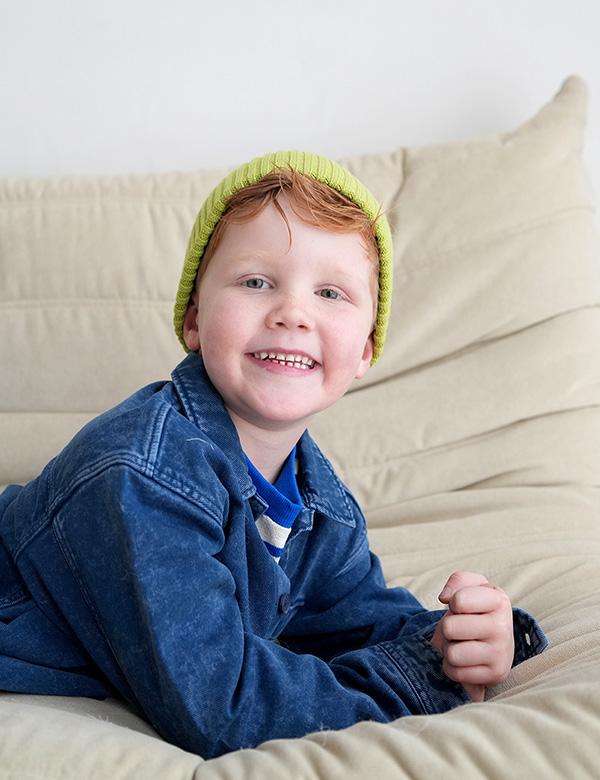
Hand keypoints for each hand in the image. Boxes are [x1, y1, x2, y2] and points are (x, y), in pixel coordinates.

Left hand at [431, 571, 513, 702]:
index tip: (460, 607)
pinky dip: (453, 667)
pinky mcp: (495, 675)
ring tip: (462, 644)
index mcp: (499, 601)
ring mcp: (501, 654)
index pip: (458, 600)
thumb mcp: (471, 587)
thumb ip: (457, 581)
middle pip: (449, 628)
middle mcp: (504, 627)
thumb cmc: (476, 611)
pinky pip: (455, 673)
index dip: (452, 604)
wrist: (496, 643)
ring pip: (452, 654)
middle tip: (460, 629)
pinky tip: (466, 660)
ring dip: (449, 649)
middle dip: (447, 628)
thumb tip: (444, 597)